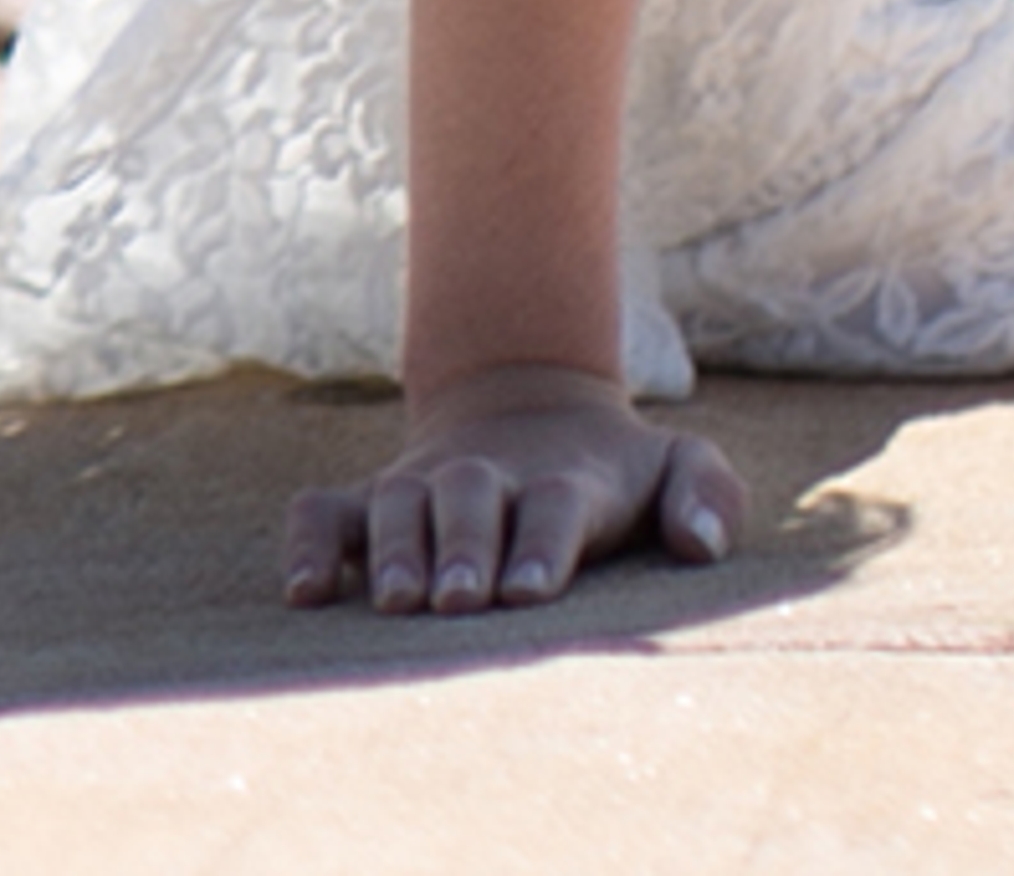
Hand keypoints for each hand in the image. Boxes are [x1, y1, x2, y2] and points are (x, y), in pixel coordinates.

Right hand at [284, 362, 743, 616]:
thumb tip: (701, 545)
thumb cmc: (616, 472)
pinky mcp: (371, 500)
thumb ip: (708, 494)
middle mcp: (488, 478)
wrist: (532, 410)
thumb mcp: (679, 465)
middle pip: (471, 499)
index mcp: (566, 479)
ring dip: (396, 550)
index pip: (556, 506)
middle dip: (463, 547)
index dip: (543, 544)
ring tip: (399, 603)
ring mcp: (424, 484)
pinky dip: (308, 543)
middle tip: (460, 602)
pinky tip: (306, 594)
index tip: (531, 591)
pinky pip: (323, 512)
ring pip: (398, 504)